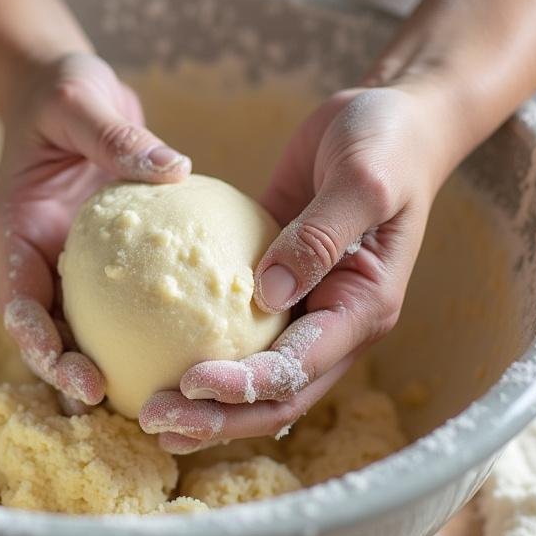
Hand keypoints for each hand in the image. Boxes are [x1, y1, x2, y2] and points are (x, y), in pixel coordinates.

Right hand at [0, 53, 190, 409]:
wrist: (68, 89)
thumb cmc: (64, 92)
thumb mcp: (83, 103)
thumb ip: (119, 137)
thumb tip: (175, 168)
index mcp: (17, 230)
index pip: (18, 302)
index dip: (41, 347)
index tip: (77, 376)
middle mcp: (38, 256)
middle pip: (46, 333)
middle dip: (70, 376)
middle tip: (114, 405)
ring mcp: (69, 262)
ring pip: (81, 328)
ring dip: (105, 365)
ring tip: (150, 400)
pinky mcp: (103, 260)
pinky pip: (121, 300)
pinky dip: (144, 326)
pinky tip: (188, 348)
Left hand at [139, 85, 453, 452]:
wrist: (390, 115)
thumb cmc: (386, 143)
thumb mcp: (363, 181)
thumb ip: (320, 236)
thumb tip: (267, 294)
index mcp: (362, 309)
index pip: (299, 368)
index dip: (246, 386)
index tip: (190, 384)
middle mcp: (332, 322)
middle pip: (273, 396)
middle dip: (217, 417)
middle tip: (154, 420)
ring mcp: (301, 306)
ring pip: (251, 375)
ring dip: (203, 402)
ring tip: (146, 414)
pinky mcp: (271, 282)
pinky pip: (232, 325)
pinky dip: (195, 345)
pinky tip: (144, 351)